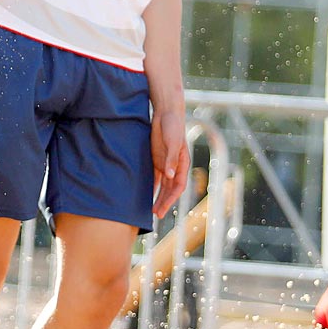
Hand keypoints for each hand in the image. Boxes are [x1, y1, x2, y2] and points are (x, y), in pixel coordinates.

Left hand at [150, 104, 189, 219]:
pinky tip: (145, 195)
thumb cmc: (173, 126)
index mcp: (182, 163)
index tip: (162, 209)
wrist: (166, 113)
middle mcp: (175, 166)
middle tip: (156, 215)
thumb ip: (171, 158)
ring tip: (151, 210)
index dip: (171, 198)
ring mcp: (166, 163)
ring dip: (158, 197)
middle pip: (170, 189)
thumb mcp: (172, 141)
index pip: (178, 186)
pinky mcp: (157, 159)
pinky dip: (151, 186)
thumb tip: (170, 175)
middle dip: (164, 202)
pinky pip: (155, 177)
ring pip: (163, 185)